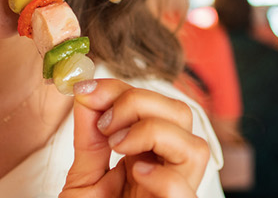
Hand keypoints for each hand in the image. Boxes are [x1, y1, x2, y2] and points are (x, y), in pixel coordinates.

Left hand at [62, 78, 210, 197]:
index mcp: (147, 158)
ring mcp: (174, 196)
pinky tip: (136, 174)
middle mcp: (167, 173)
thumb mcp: (82, 179)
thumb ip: (88, 137)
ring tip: (118, 148)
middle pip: (183, 116)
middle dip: (141, 104)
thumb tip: (86, 92)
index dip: (122, 90)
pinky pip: (186, 193)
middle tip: (105, 125)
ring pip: (196, 147)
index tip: (85, 91)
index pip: (155, 106)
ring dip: (154, 133)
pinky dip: (163, 175)